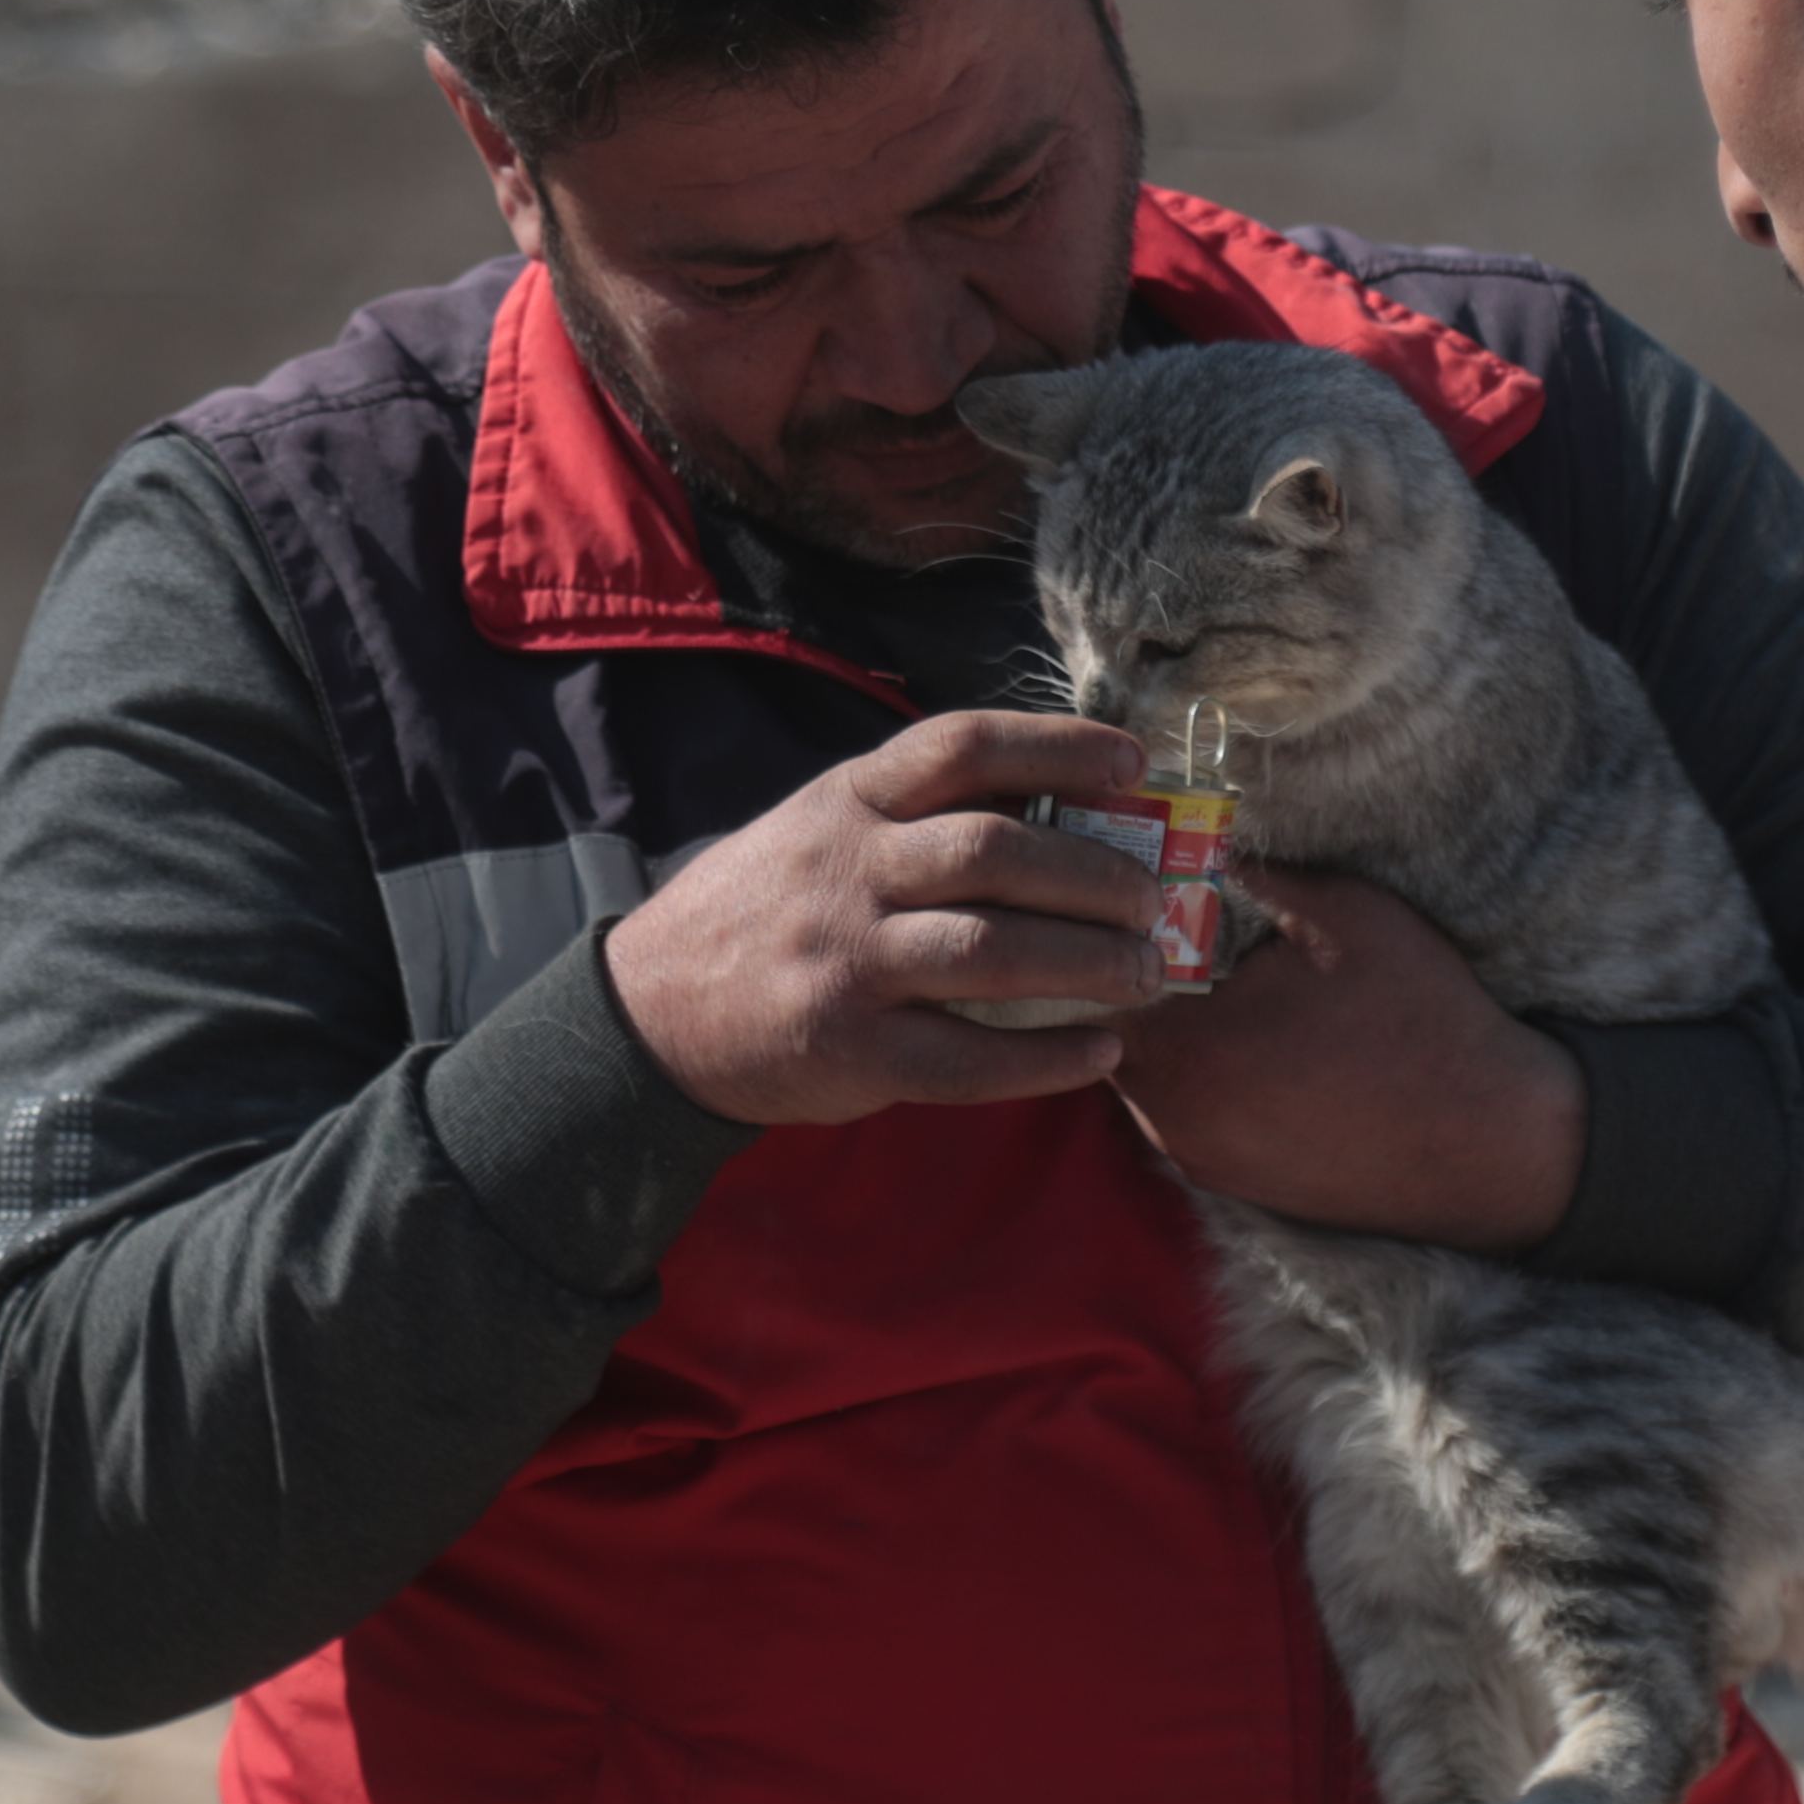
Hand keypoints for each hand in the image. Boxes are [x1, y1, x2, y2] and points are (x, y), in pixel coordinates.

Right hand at [602, 713, 1164, 1124]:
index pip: (962, 744)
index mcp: (847, 801)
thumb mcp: (820, 830)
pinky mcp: (850, 1051)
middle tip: (1153, 900)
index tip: (1134, 762)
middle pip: (996, 851)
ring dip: (1090, 963)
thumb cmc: (766, 912)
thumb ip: (914, 816)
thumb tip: (1064, 812)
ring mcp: (847, 963)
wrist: (651, 1014)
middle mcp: (847, 871)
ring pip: (993, 951)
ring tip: (1145, 974)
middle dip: (1096, 875)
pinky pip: (969, 1059)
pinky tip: (1100, 1052)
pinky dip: (1048, 1059)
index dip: (1059, 745)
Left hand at [1109, 864, 1586, 1254]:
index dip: (1117, 922)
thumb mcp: (1346, 914)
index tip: (1147, 887)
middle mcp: (1170, 1115)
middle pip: (1111, 1024)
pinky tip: (1258, 1043)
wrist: (1488, 1143)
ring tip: (1226, 982)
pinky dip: (1202, 1071)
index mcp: (1185, 1044)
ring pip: (1144, 1070)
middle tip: (1184, 923)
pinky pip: (1184, 1109)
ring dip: (1171, 1024)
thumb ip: (1255, 872)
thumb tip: (1194, 836)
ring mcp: (1196, 1155)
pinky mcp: (1226, 1182)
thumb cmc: (1421, 1019)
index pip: (1096, 971)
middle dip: (1139, 971)